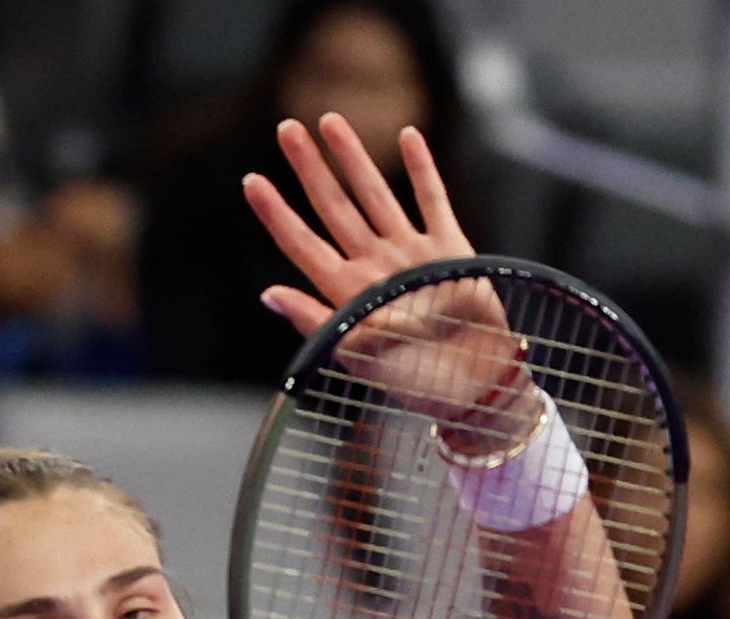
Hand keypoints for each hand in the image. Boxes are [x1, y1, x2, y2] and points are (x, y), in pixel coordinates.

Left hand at [243, 116, 522, 444]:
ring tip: (329, 120)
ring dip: (353, 157)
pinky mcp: (448, 251)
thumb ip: (314, 320)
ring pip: (375, 194)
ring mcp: (410, 255)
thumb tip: (266, 293)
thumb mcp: (358, 355)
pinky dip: (422, 169)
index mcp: (347, 292)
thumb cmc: (417, 380)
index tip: (251, 180)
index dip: (275, 213)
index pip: (301, 244)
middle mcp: (373, 267)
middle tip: (286, 128)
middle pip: (332, 207)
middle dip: (309, 167)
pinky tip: (407, 136)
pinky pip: (432, 201)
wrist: (478, 387)